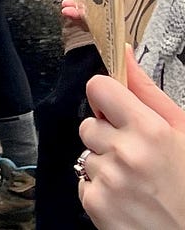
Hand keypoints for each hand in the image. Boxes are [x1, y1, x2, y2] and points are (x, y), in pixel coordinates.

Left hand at [78, 49, 184, 228]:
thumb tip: (124, 52)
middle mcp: (124, 153)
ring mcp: (107, 181)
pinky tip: (126, 199)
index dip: (105, 97)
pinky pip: (83, 182)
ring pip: (86, 154)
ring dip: (105, 165)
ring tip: (135, 181)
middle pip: (89, 123)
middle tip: (136, 156)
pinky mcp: (95, 205)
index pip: (97, 87)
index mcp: (148, 130)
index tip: (117, 110)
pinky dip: (99, 190)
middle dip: (107, 136)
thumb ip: (148, 92)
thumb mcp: (182, 133)